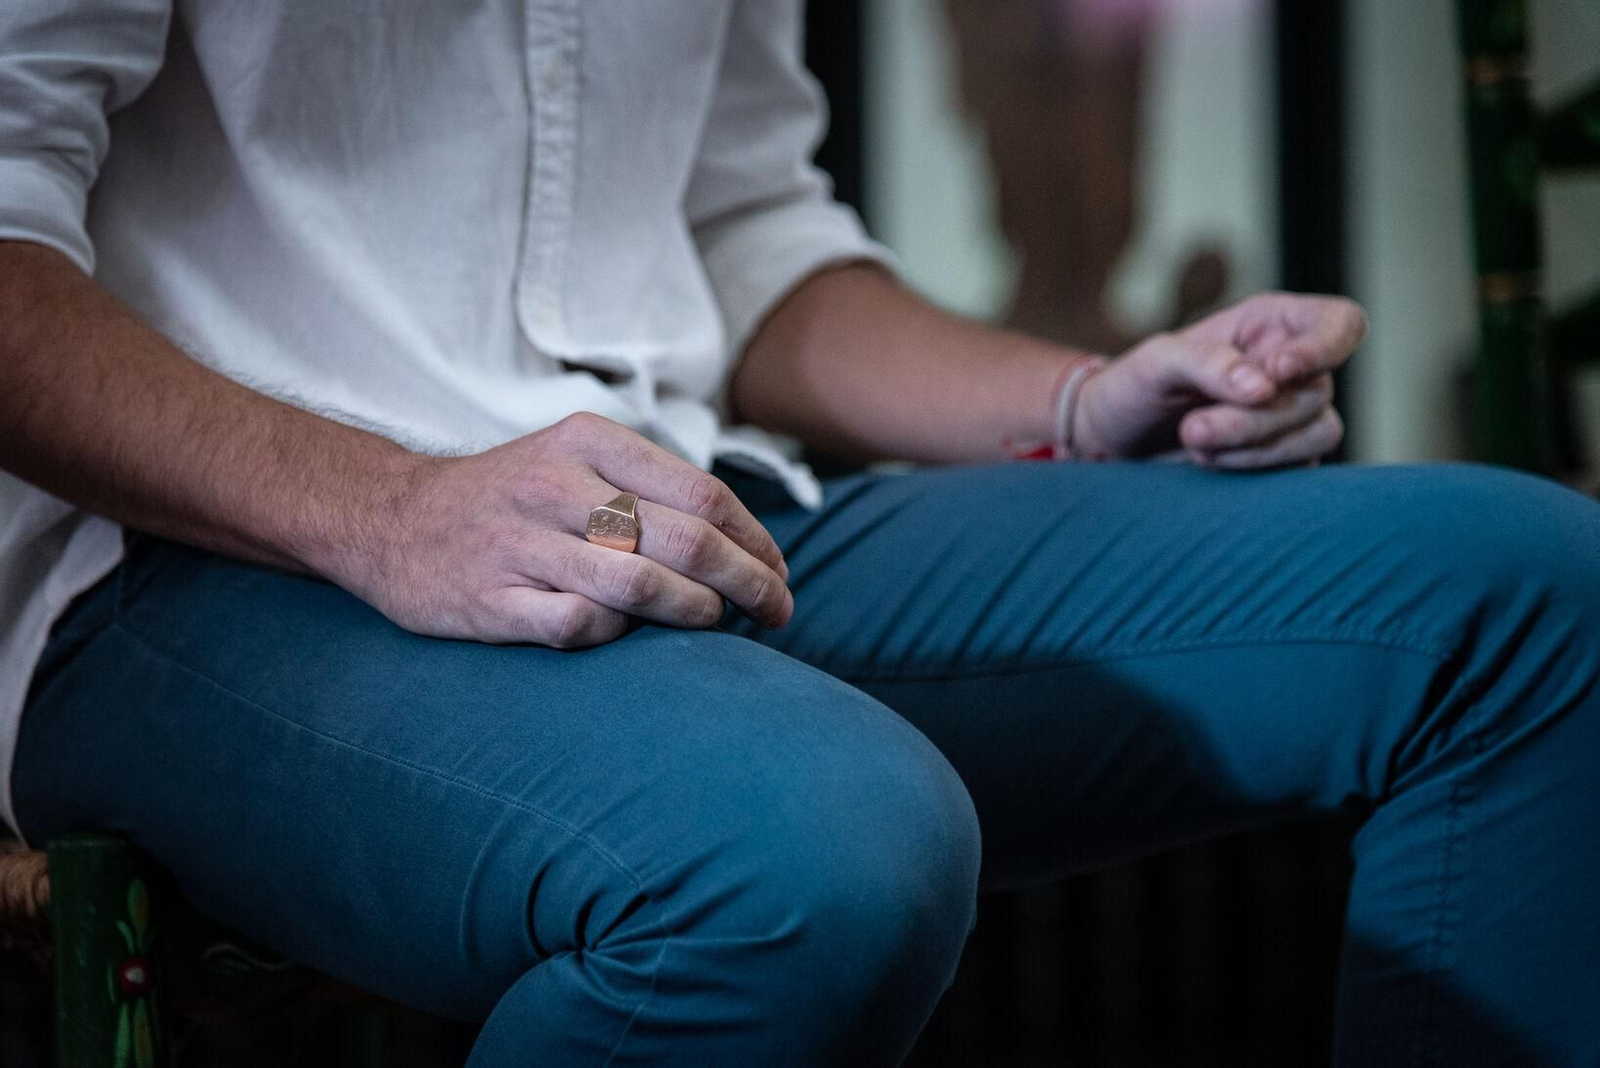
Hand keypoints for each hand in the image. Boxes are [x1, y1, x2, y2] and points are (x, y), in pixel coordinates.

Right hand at [337, 412, 792, 648]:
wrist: (387, 519)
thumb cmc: (509, 497)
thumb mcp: (574, 460)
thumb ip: (649, 488)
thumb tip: (744, 541)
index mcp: (587, 443)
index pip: (702, 494)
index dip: (756, 541)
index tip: (781, 573)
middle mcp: (555, 488)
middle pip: (685, 542)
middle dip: (749, 584)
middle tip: (779, 612)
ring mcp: (520, 546)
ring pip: (640, 587)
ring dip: (696, 614)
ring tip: (718, 624)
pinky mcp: (490, 602)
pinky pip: (581, 627)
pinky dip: (620, 636)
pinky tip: (630, 635)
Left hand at [1073, 292, 1366, 467]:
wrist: (1114, 440)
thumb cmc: (1134, 386)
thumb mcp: (1157, 360)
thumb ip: (1207, 361)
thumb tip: (1265, 387)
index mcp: (1269, 326)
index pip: (1341, 323)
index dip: (1326, 346)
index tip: (1279, 371)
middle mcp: (1290, 368)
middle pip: (1317, 391)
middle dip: (1254, 418)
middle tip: (1192, 427)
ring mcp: (1290, 416)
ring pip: (1319, 433)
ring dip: (1256, 447)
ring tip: (1195, 444)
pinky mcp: (1282, 458)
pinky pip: (1300, 468)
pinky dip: (1255, 469)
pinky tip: (1209, 463)